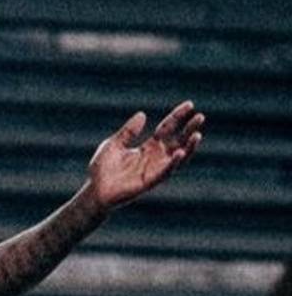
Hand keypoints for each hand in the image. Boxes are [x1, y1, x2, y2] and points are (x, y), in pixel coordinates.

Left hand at [86, 101, 204, 211]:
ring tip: (197, 135)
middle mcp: (155, 158)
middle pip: (177, 141)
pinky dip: (173, 163)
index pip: (167, 129)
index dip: (178, 117)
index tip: (190, 104)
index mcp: (147, 147)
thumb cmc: (103, 168)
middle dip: (189, 129)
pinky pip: (165, 172)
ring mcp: (154, 170)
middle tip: (200, 117)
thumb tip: (142, 114)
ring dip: (189, 147)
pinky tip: (180, 153)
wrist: (94, 191)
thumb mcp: (114, 144)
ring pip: (177, 157)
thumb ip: (128, 131)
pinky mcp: (149, 182)